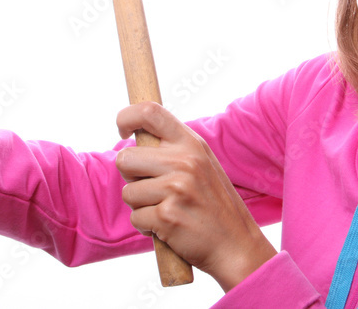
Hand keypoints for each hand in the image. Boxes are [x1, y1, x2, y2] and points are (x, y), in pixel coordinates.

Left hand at [115, 102, 275, 291]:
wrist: (236, 244)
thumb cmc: (213, 204)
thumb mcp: (202, 164)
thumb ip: (173, 148)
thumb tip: (135, 134)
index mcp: (191, 143)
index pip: (150, 112)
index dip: (126, 116)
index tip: (122, 130)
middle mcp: (185, 161)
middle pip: (125, 158)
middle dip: (130, 177)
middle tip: (152, 188)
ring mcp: (176, 188)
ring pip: (128, 192)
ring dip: (140, 206)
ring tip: (166, 209)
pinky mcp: (167, 216)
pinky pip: (136, 218)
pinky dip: (147, 226)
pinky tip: (168, 227)